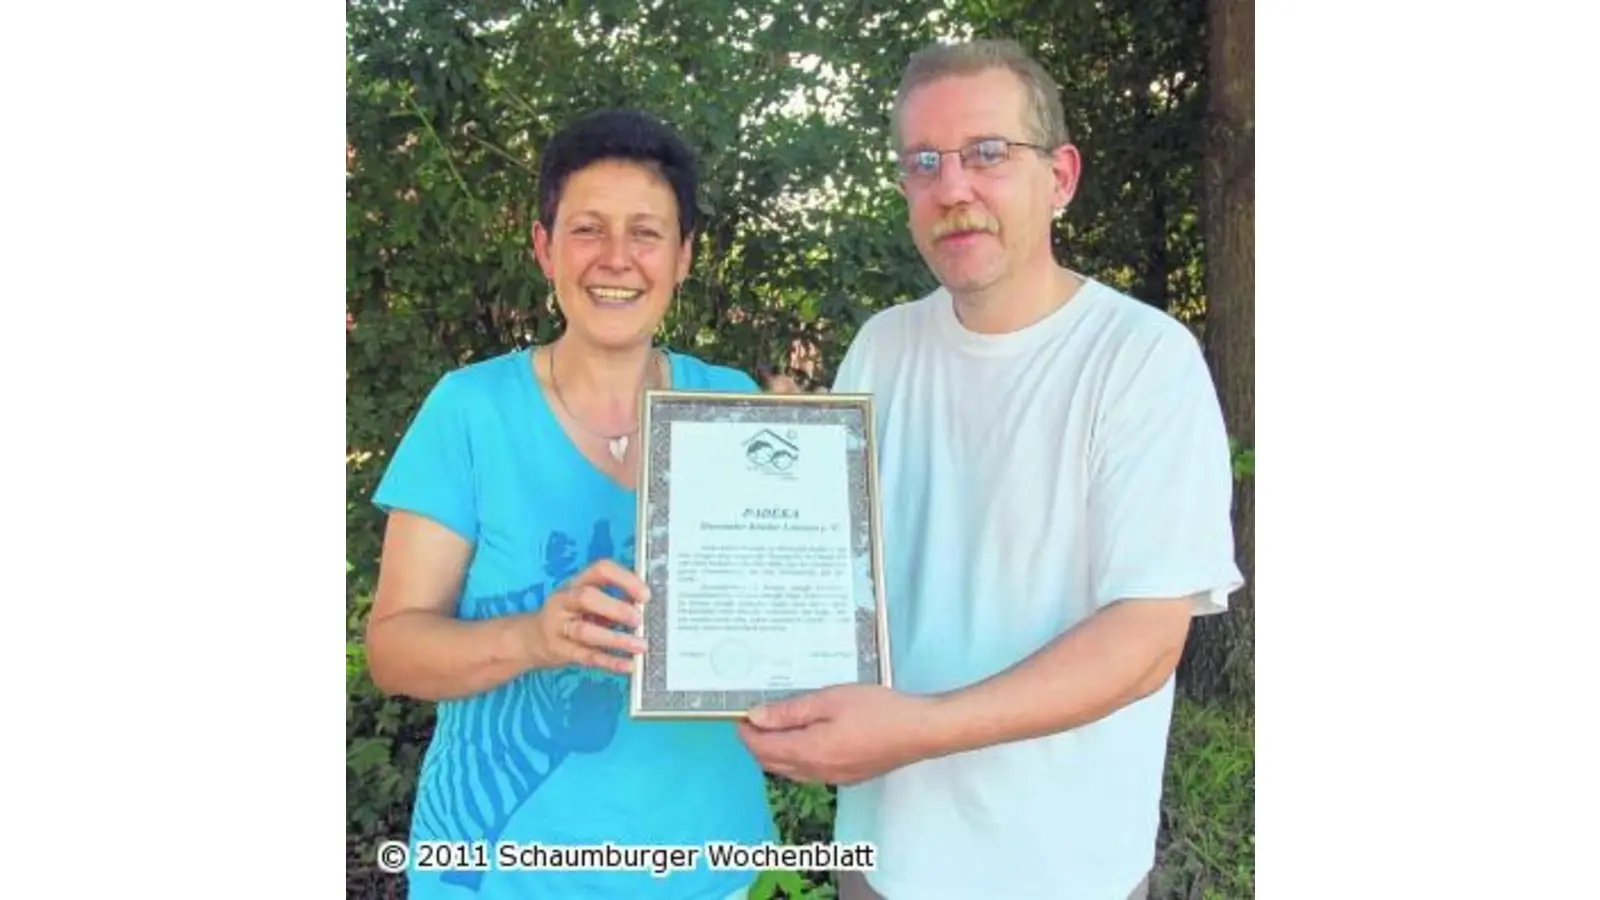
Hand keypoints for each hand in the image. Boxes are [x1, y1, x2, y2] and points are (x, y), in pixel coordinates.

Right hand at [523, 559, 648, 674]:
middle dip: (616, 608)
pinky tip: (628, 665)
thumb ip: (612, 601)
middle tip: (639, 620)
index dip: (624, 579)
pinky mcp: (558, 650)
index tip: (645, 595)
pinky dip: (609, 662)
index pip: (600, 570)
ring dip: (615, 639)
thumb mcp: (586, 602)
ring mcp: (558, 626)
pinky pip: (585, 656)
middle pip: (586, 597)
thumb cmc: (570, 616)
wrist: (532, 638)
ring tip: (640, 645)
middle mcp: (564, 600)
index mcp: (577, 582)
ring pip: (585, 631)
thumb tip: (644, 609)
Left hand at [736, 684, 941, 784]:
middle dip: (757, 744)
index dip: (746, 733)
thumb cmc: (876, 710)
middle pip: (772, 764)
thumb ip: (789, 711)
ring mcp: (833, 778)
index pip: (762, 749)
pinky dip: (796, 758)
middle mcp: (816, 772)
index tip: (739, 713)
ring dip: (776, 752)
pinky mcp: (848, 777)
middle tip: (753, 718)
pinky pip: (809, 772)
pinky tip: (805, 739)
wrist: (919, 731)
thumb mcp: (829, 700)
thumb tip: (754, 717)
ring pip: (790, 771)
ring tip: (776, 725)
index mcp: (808, 752)